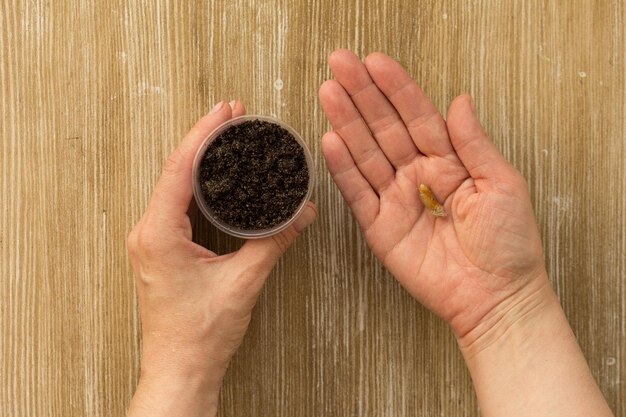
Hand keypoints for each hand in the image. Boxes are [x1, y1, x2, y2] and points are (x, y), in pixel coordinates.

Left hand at [126, 101, 316, 416]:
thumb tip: (301, 214)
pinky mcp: (160, 249)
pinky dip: (193, 181)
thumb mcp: (243, 282)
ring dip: (197, 157)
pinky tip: (210, 173)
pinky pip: (174, 202)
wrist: (181, 369)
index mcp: (159, 233)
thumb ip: (274, 242)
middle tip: (230, 114)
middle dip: (203, 137)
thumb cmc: (199, 334)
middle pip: (173, 169)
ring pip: (172, 184)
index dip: (203, 134)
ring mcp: (151, 241)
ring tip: (223, 134)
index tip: (224, 112)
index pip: (179, 168)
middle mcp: (148, 232)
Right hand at [319, 50, 547, 339]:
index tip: (377, 63)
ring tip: (329, 92)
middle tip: (341, 65)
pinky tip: (331, 141)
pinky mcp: (380, 228)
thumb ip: (474, 142)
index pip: (418, 116)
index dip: (397, 89)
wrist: (496, 297)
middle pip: (385, 128)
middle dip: (363, 96)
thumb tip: (461, 101)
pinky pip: (358, 193)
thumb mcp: (502, 184)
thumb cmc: (509, 245)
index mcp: (450, 161)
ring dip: (347, 123)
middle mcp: (419, 176)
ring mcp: (397, 200)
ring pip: (366, 154)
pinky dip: (343, 169)